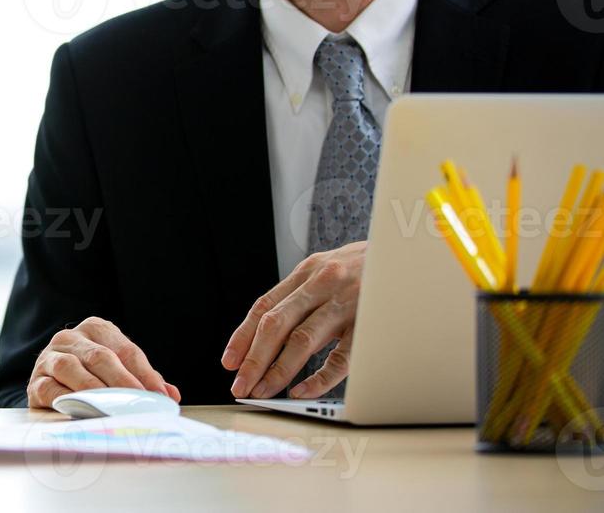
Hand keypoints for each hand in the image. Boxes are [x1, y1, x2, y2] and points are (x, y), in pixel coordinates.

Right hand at [27, 317, 179, 408]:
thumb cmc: (90, 377)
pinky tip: (81, 410)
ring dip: (94, 390)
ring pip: (71, 367)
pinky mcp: (36, 380)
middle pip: (100, 356)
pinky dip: (66, 399)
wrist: (50, 385)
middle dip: (123, 382)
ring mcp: (49, 357)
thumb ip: (143, 380)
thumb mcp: (117, 371)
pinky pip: (50, 388)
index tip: (160, 395)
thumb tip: (171, 394)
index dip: (145, 373)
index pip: (125, 349)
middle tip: (139, 403)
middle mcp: (70, 337)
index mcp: (95, 328)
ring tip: (111, 408)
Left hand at [222, 241, 364, 399]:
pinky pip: (341, 357)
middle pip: (276, 325)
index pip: (264, 306)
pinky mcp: (371, 324)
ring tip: (263, 391)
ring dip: (278, 370)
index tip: (230, 362)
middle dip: (254, 358)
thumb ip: (305, 293)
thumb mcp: (331, 268)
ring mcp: (347, 303)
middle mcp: (323, 284)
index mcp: (308, 271)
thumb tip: (272, 329)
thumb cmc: (371, 267)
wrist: (415, 253)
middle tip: (240, 385)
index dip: (242, 336)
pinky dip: (318, 377)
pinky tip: (303, 390)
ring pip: (302, 341)